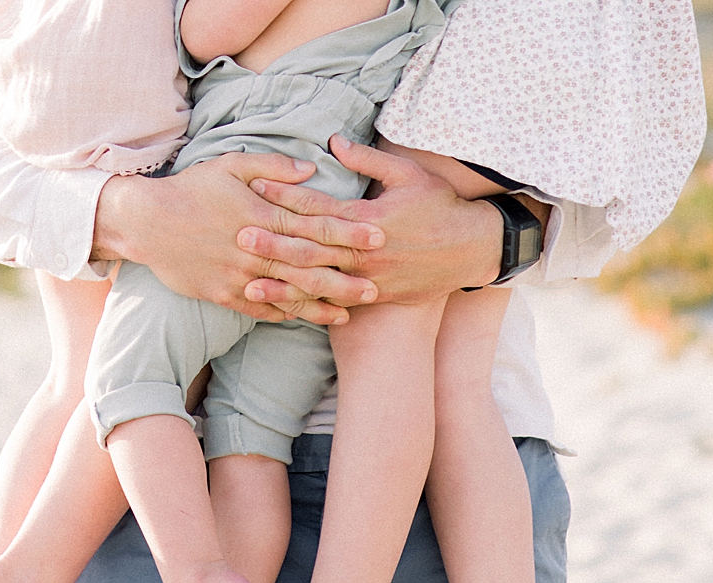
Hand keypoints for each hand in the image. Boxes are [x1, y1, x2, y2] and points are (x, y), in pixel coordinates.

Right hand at [92, 152, 381, 323]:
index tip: (379, 237)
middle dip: (345, 277)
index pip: (315, 226)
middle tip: (377, 285)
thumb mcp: (231, 164)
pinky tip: (306, 318)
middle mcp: (254, 249)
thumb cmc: (191, 189)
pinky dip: (285, 314)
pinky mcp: (222, 294)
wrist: (146, 222)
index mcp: (262, 215)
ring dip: (320, 305)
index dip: (350, 233)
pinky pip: (260, 309)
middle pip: (309, 266)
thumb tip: (312, 170)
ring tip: (348, 313)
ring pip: (288, 294)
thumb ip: (274, 168)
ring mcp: (239, 276)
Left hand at [239, 135, 504, 305]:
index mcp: (369, 217)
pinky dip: (309, 308)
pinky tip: (283, 309)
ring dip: (283, 283)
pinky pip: (335, 305)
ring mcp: (370, 278)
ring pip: (319, 283)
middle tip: (239, 235)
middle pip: (312, 246)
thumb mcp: (408, 174)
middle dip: (274, 241)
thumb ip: (368, 159)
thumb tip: (333, 142)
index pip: (320, 206)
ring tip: (248, 282)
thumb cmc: (440, 206)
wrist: (472, 249)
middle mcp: (366, 250)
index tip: (256, 187)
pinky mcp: (374, 298)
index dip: (286, 195)